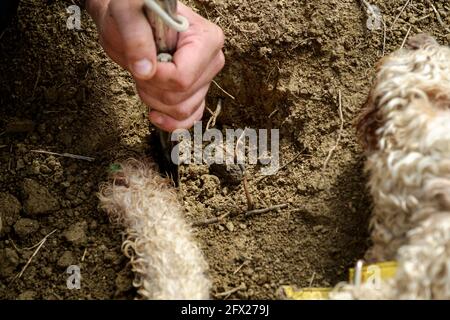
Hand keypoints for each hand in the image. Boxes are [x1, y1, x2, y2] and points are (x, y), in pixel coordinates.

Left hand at [86, 0, 224, 130]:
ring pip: (183, 110)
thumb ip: (136, 38)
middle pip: (182, 96)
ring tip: (145, 77)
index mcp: (206, 38)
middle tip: (140, 66)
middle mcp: (212, 60)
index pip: (183, 77)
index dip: (156, 78)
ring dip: (155, 101)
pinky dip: (172, 122)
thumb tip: (145, 71)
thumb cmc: (133, 11)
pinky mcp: (197, 92)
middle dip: (152, 88)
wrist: (131, 20)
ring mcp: (206, 79)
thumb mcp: (128, 13)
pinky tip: (155, 114)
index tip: (140, 66)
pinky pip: (190, 118)